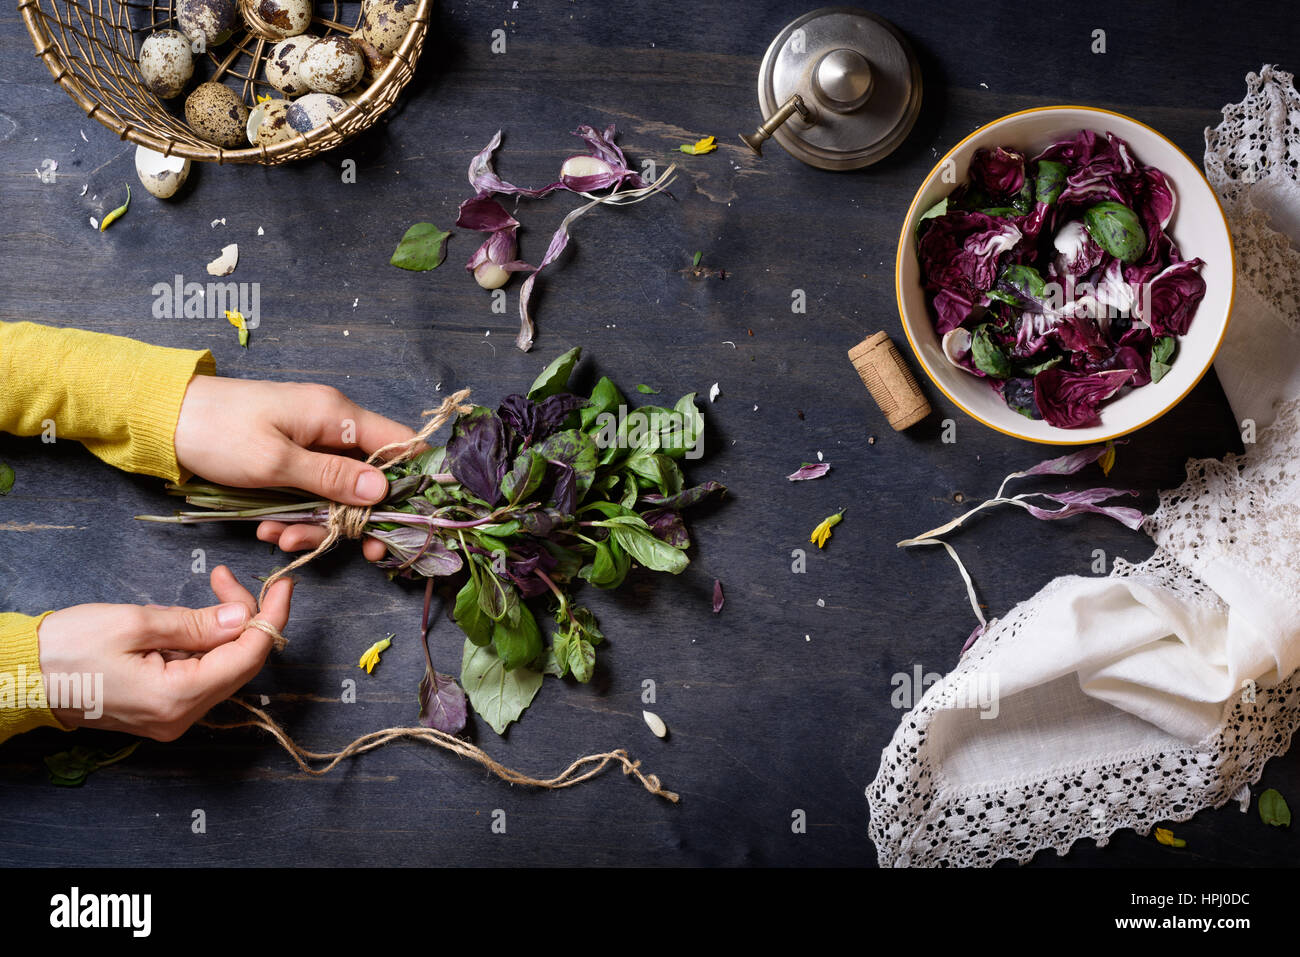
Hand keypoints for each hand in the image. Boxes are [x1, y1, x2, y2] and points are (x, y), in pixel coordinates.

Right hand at [36, 567, 292, 740]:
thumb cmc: (68, 648)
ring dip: (226, 627)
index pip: (248, 656)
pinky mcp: (162, 710)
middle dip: (247, 617)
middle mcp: (181, 717)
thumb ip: (195, 623)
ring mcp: (172, 717)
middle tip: (229, 578)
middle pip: (241, 663)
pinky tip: (195, 618)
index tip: (283, 585)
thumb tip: (242, 617)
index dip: (272, 618)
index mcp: (177, 698)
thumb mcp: (135, 623)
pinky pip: (201, 675)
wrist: (19, 677)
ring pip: (223, 668)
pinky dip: (207, 643)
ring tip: (213, 589)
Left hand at [174, 375, 415, 561]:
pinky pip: (312, 492)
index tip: (407, 521)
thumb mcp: (275, 462)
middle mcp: (332, 426)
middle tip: (362, 553)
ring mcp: (312, 442)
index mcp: (337, 415)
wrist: (163, 418)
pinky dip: (298, 515)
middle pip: (374, 477)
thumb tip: (383, 491)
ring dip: (321, 522)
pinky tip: (270, 529)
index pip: (401, 443)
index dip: (413, 481)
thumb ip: (332, 477)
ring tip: (284, 539)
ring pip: (341, 491)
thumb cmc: (218, 432)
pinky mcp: (292, 458)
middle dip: (363, 517)